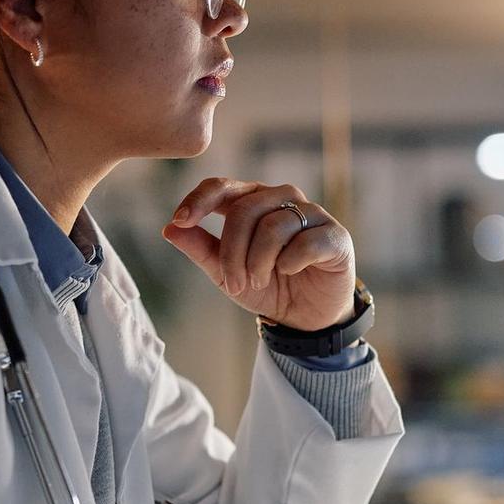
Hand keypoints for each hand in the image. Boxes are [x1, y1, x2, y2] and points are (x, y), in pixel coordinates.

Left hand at [162, 179, 357, 329]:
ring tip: (259, 281)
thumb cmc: (266, 286)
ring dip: (259, 262)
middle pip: (245, 210)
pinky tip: (290, 272)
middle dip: (233, 252)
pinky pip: (305, 241)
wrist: (306, 316)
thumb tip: (169, 228)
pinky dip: (290, 262)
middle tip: (234, 282)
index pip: (221, 186)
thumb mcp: (225, 273)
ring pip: (274, 226)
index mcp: (251, 201)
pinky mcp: (334, 234)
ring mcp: (310, 213)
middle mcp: (280, 199)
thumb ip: (200, 248)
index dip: (199, 200)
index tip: (181, 221)